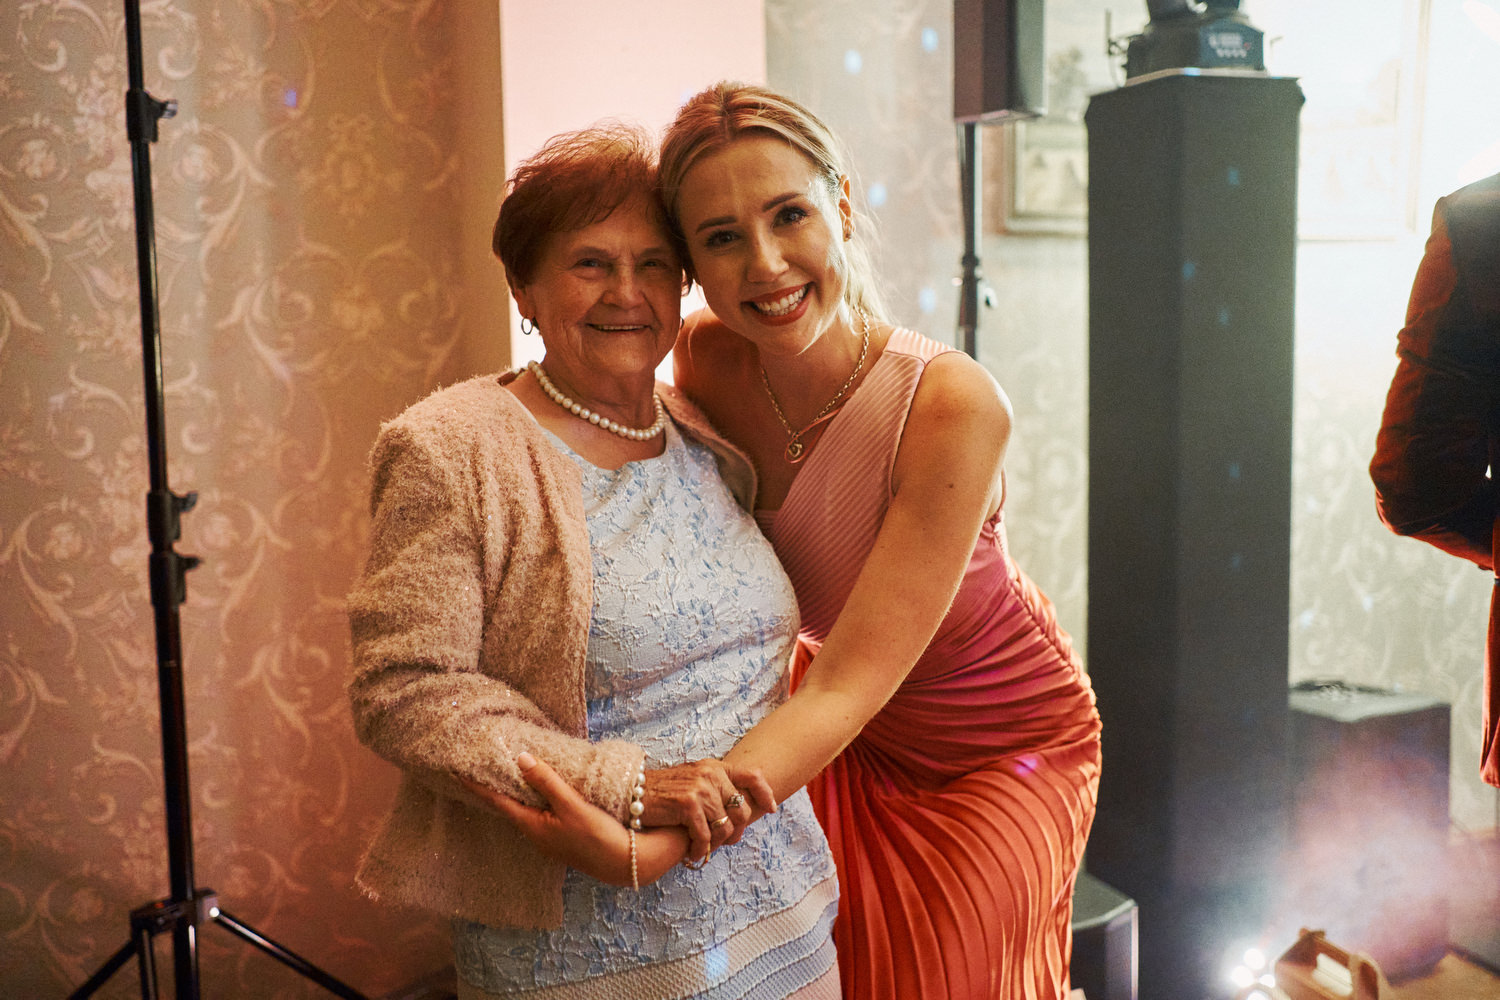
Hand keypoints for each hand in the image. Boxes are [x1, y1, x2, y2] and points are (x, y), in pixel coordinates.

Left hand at [462, 753, 684, 885]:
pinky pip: (540, 812)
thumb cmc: (598, 836)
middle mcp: (536, 834)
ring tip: (505, 772)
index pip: (498, 802)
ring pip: (525, 809)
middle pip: (508, 806)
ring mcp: (550, 837)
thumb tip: (520, 758)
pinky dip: (533, 798)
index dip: (478, 786)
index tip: (457, 771)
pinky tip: (539, 789)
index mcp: (533, 827)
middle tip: (479, 766)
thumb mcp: (572, 805)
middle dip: (494, 787)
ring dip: (514, 792)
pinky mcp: (564, 835)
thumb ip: (546, 782)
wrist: (627, 863)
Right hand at [641, 759, 776, 857]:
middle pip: (741, 811)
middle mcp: (710, 774)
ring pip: (725, 827)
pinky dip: (701, 850)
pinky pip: (706, 836)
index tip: (771, 809)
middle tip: (722, 844)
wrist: (631, 793)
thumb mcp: (693, 782)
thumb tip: (741, 814)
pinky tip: (693, 854)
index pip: (752, 776)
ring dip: (716, 844)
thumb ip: (715, 789)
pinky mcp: (688, 805)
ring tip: (704, 849)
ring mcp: (700, 789)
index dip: (765, 794)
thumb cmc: (663, 793)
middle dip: (735, 832)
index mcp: (714, 767)